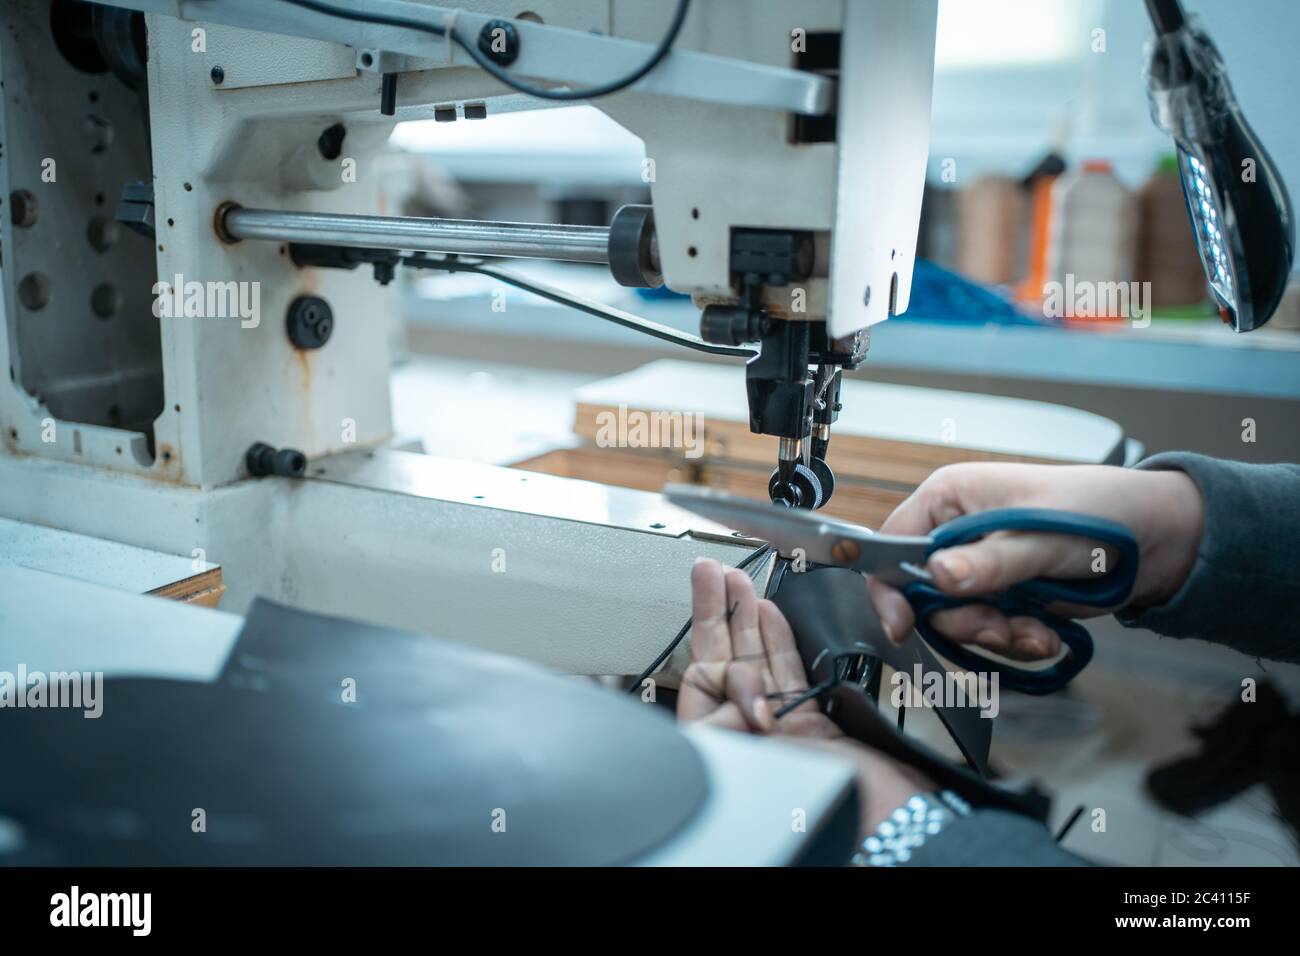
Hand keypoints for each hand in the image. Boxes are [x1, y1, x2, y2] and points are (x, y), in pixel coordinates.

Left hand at [679, 557, 931, 832]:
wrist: (892, 821)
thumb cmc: (828, 812)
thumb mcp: (761, 762)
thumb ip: (738, 722)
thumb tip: (738, 686)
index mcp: (725, 750)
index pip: (702, 683)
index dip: (711, 648)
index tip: (715, 613)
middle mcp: (748, 738)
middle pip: (724, 664)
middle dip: (719, 614)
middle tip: (710, 573)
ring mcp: (780, 728)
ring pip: (758, 661)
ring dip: (747, 618)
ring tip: (736, 581)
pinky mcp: (811, 722)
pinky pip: (788, 673)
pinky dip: (780, 640)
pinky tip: (770, 611)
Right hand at [868, 463, 1203, 659]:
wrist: (1157, 540)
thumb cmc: (1100, 512)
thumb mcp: (1041, 537)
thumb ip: (990, 561)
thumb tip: (938, 576)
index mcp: (950, 498)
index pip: (893, 545)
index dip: (891, 587)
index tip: (902, 624)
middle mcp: (956, 532)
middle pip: (923, 593)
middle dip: (963, 620)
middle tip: (1000, 627)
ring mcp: (979, 565)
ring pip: (956, 619)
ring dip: (995, 635)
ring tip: (1035, 631)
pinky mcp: (1002, 594)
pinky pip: (988, 632)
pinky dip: (1015, 640)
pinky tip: (1045, 633)